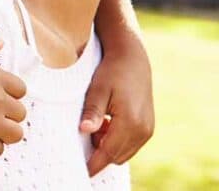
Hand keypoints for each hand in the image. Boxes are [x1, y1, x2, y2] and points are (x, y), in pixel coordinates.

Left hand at [81, 36, 153, 174]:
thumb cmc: (112, 72)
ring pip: (124, 153)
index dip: (94, 163)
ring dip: (108, 146)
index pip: (108, 152)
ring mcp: (148, 130)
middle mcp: (143, 130)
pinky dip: (116, 141)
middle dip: (99, 152)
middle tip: (87, 130)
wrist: (133, 60)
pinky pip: (130, 145)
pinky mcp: (148, 128)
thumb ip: (92, 112)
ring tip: (98, 122)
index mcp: (130, 122)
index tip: (82, 170)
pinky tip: (107, 123)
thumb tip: (84, 130)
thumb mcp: (97, 89)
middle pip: (116, 156)